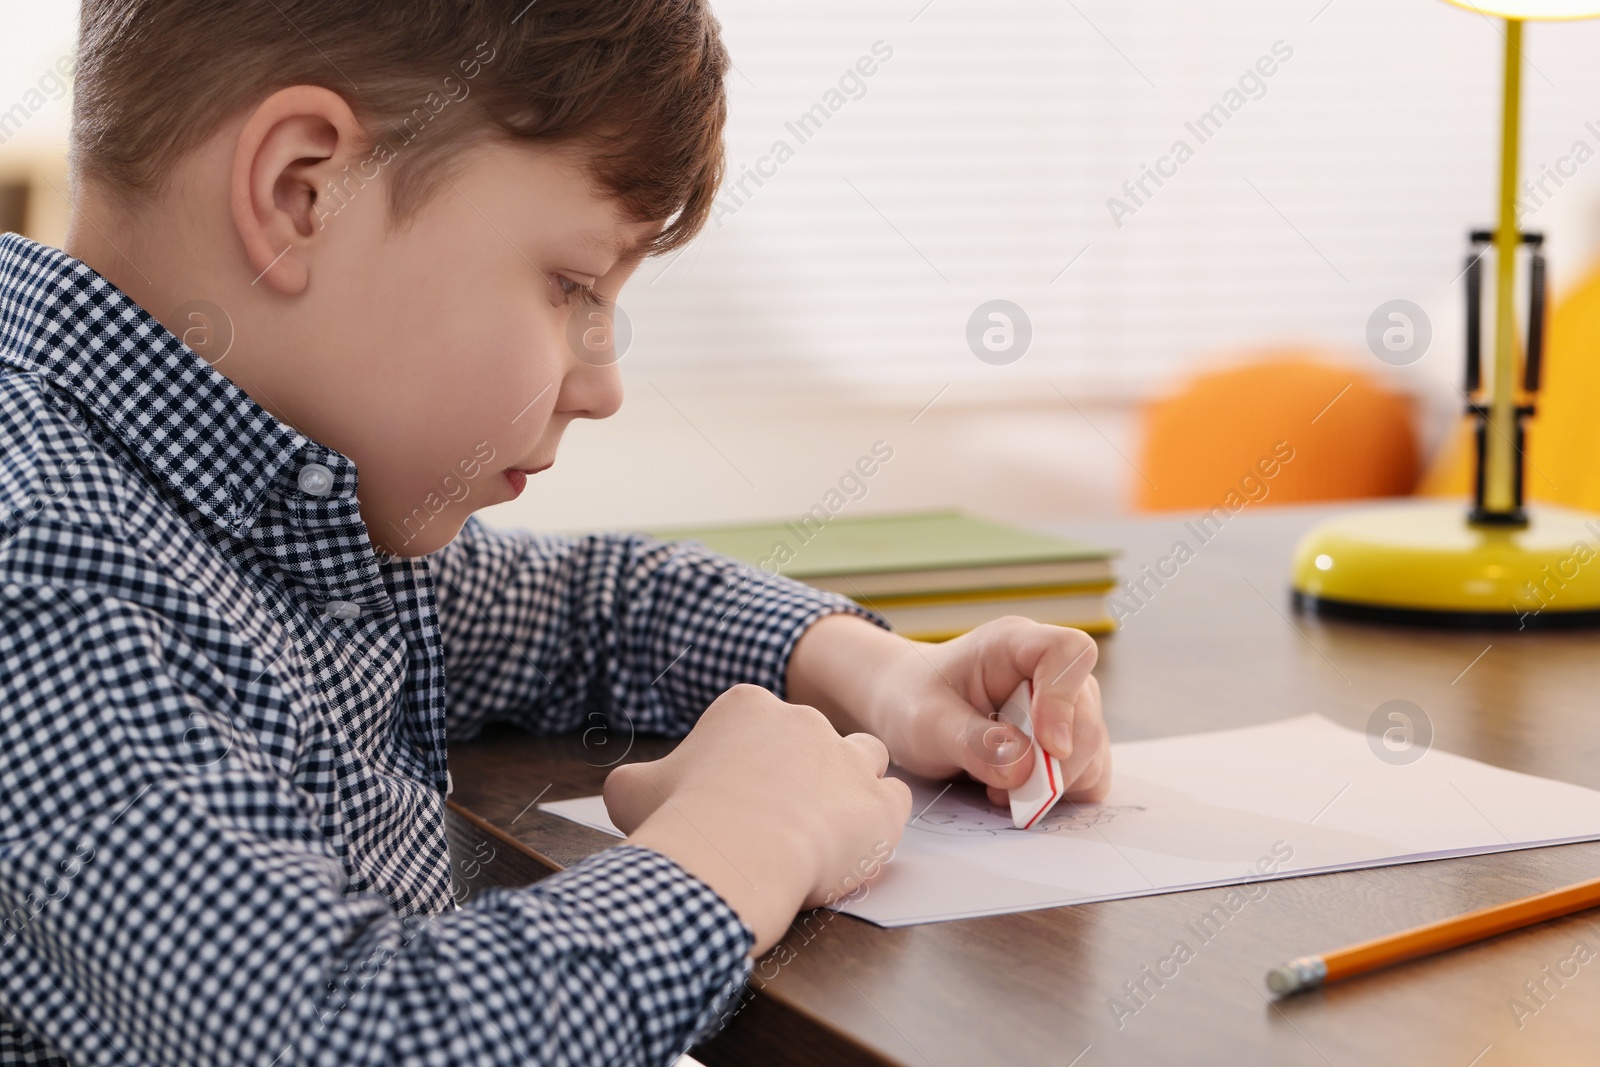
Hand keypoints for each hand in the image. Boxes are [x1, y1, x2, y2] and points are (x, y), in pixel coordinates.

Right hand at [605, 683, 911, 955]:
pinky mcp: (879, 805)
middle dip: (797, 774)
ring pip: (864, 756)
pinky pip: (894, 799)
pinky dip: (879, 820)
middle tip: (774, 820)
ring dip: (849, 783)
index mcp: (747, 706)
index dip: (748, 762)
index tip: (735, 797)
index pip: (758, 725)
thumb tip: (631, 788)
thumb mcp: (633, 792)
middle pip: (809, 739)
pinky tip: (853, 844)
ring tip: (823, 825)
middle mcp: (804, 720)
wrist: (728, 859)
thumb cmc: (681, 821)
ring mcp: (847, 760)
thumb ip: (638, 781)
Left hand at [787, 614, 1110, 807]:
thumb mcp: (926, 722)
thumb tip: (1024, 767)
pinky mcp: (1066, 742)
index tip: (1047, 746)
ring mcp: (1064, 707)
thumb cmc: (912, 701)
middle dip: (1053, 766)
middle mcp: (1049, 672)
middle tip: (1003, 791)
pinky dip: (1060, 795)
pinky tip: (1017, 793)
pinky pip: (1088, 774)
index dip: (1065, 699)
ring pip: (1092, 751)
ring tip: (1000, 791)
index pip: (1068, 652)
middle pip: (1086, 717)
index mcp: (1013, 645)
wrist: (904, 708)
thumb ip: (973, 742)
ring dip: (1054, 784)